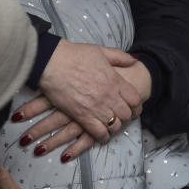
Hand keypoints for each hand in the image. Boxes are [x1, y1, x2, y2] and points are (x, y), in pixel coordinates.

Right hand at [21, 41, 141, 145]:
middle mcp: (109, 96)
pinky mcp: (82, 116)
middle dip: (127, 117)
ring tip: (111, 126)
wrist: (52, 62)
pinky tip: (101, 136)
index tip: (134, 108)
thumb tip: (133, 61)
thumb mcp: (101, 51)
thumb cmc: (74, 55)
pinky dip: (102, 137)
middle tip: (122, 117)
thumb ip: (119, 57)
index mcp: (115, 80)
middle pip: (127, 114)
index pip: (135, 99)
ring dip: (115, 127)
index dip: (137, 106)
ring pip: (115, 125)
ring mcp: (96, 107)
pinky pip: (99, 133)